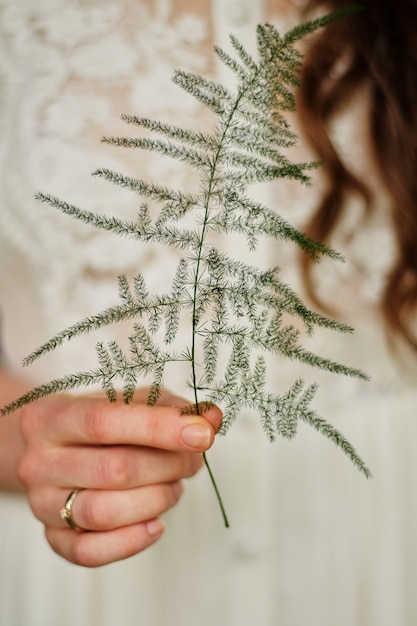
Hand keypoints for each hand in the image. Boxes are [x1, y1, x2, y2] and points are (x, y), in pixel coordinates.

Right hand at [17, 389, 221, 566]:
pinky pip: (89, 552)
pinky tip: (156, 523)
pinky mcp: (52, 537)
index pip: (103, 422)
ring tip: (174, 486)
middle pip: (113, 470)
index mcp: (52, 416)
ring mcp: (42, 503)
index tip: (202, 433)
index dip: (158, 428)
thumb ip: (172, 408)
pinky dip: (131, 541)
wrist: (53, 448)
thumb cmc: (99, 423)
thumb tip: (211, 419)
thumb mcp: (131, 401)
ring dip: (156, 500)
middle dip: (169, 465)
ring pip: (103, 513)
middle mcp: (39, 461)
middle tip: (194, 459)